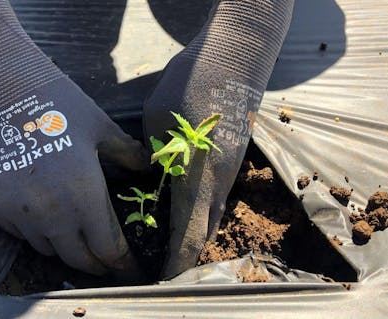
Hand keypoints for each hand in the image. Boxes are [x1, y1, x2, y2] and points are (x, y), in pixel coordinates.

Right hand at [0, 77, 147, 275]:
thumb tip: (146, 167)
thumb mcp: (101, 127)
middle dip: (96, 264)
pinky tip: (40, 214)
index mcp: (84, 195)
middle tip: (105, 262)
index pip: (108, 248)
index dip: (122, 263)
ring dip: (65, 247)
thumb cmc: (59, 104)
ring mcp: (17, 212)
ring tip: (74, 235)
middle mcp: (50, 213)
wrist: (0, 88)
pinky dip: (34, 230)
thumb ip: (128, 154)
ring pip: (46, 248)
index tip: (129, 268)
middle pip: (78, 258)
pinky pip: (19, 231)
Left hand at [143, 0, 292, 276]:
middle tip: (161, 264)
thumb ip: (157, 154)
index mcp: (200, 174)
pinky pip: (216, 197)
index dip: (178, 260)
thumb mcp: (158, 119)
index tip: (164, 277)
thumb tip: (153, 174)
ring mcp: (230, 170)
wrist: (235, 58)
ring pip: (212, 215)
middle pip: (205, 230)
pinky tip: (182, 210)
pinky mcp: (232, 159)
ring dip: (194, 233)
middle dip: (186, 253)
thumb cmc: (191, 84)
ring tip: (169, 244)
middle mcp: (220, 180)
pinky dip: (200, 213)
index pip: (190, 231)